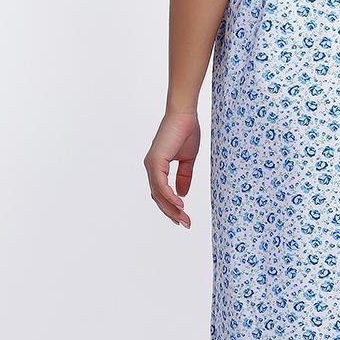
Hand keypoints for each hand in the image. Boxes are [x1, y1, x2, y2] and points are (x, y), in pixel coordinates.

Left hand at [144, 108, 200, 226]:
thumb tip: (183, 194)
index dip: (171, 207)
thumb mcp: (187, 159)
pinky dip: (169, 197)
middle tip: (186, 224)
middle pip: (158, 197)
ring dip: (171, 209)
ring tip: (184, 218)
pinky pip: (161, 185)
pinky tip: (180, 205)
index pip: (161, 193)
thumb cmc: (186, 131)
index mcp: (157, 167)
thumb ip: (184, 176)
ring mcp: (151, 165)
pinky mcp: (155, 162)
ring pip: (159, 194)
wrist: (184, 115)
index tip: (183, 218)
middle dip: (172, 213)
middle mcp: (151, 167)